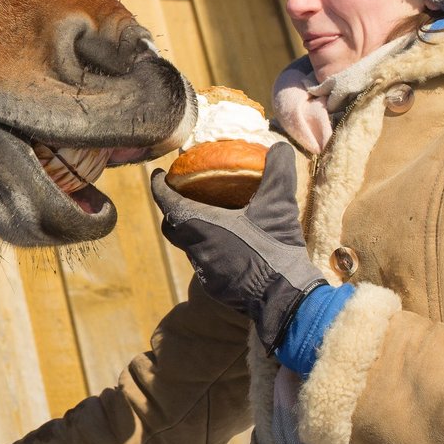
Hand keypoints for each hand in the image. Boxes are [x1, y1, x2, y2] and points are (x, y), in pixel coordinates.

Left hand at [150, 142, 325, 353]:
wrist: (285, 297)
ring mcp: (205, 271)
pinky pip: (205, 263)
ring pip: (189, 246)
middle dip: (171, 210)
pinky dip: (210, 249)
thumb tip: (279, 146)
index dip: (158, 187)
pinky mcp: (216, 287)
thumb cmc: (275, 247)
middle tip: (182, 195)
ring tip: (210, 217)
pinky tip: (231, 245)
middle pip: (171, 227)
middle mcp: (196, 249)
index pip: (167, 202)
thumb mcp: (279, 204)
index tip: (157, 176)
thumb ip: (278, 171)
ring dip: (193, 231)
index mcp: (202, 226)